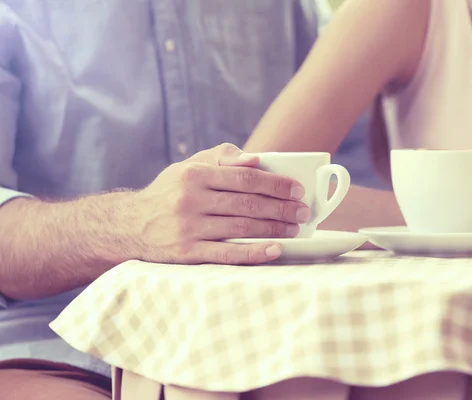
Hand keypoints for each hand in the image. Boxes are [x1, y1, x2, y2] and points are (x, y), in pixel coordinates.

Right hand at [128, 143, 309, 264]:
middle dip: (281, 208)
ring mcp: (189, 228)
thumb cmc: (169, 192)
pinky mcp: (187, 253)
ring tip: (296, 229)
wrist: (129, 225)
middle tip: (303, 212)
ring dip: (274, 229)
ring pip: (242, 228)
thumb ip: (221, 157)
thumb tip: (256, 159)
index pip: (245, 178)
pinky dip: (254, 253)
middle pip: (248, 204)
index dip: (276, 184)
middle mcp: (191, 200)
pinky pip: (227, 254)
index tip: (297, 190)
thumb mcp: (187, 166)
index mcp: (194, 174)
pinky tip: (276, 250)